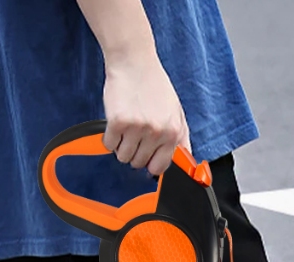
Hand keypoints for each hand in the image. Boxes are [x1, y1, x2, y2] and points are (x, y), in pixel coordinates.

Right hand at [101, 52, 189, 175]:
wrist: (134, 62)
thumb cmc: (155, 86)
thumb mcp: (177, 113)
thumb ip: (181, 139)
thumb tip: (185, 161)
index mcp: (172, 133)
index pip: (160, 166)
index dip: (151, 164)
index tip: (146, 158)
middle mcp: (156, 132)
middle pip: (139, 163)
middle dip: (135, 154)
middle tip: (134, 138)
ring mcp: (137, 128)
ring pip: (124, 157)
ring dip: (121, 147)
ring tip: (125, 131)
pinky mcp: (118, 121)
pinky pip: (109, 144)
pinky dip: (109, 139)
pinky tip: (115, 126)